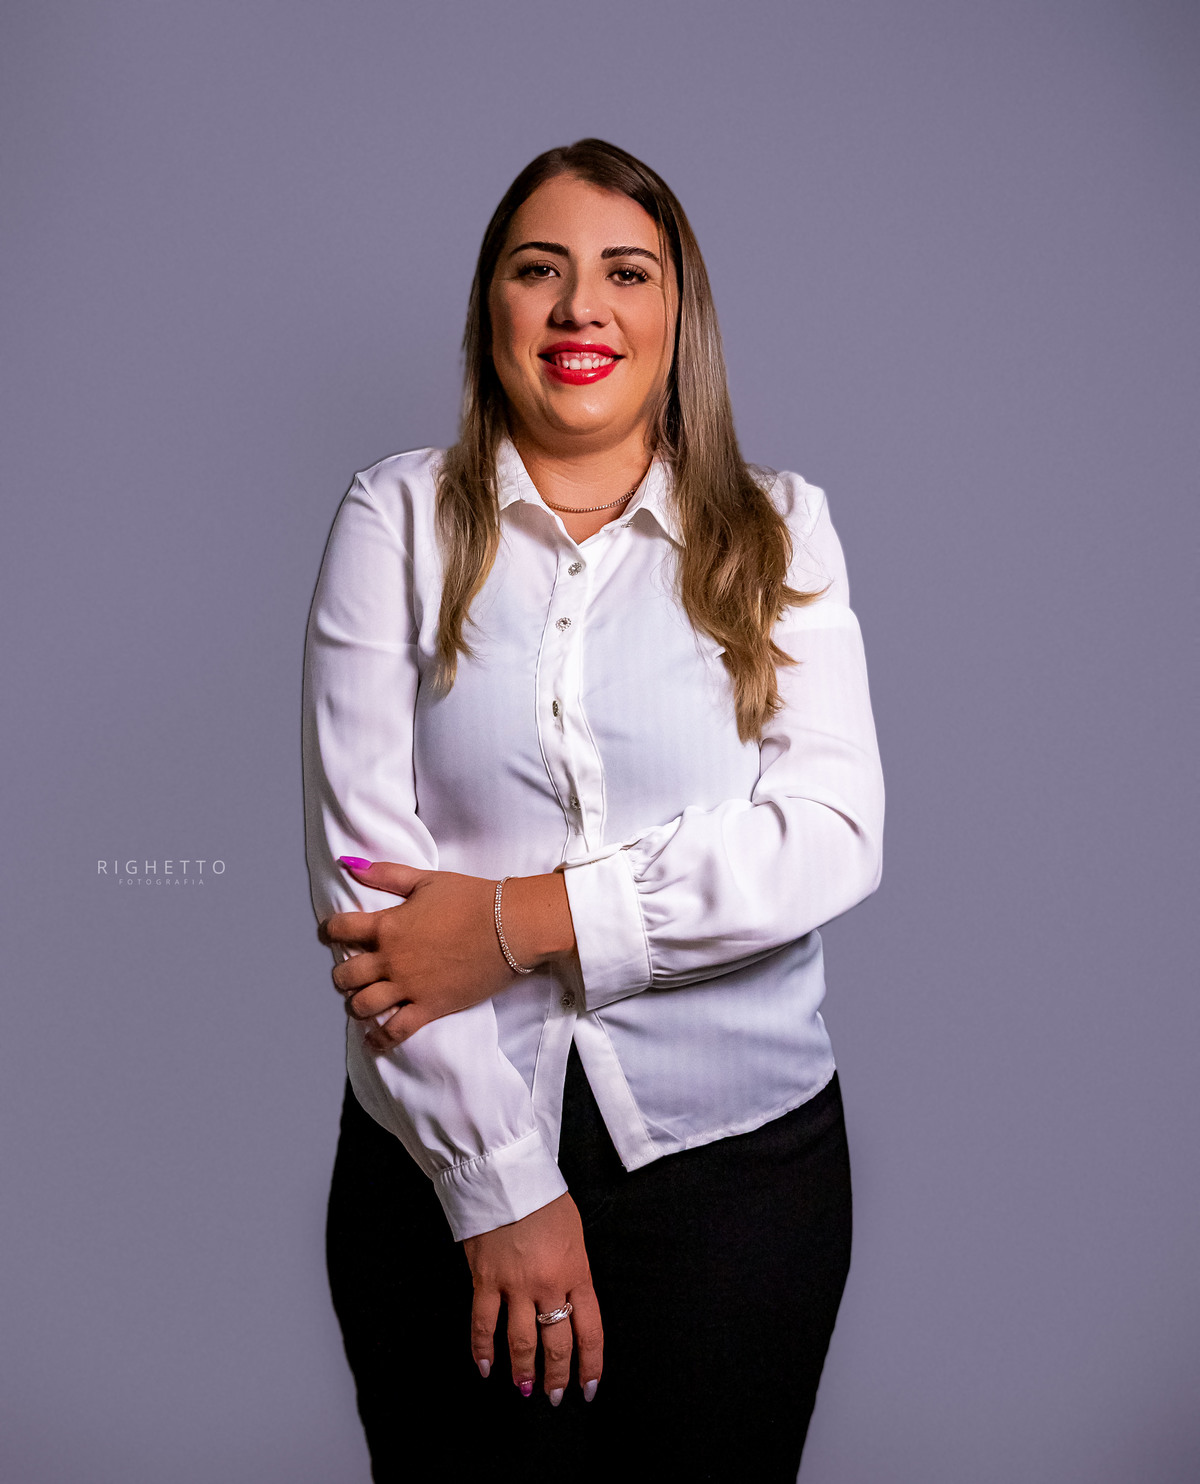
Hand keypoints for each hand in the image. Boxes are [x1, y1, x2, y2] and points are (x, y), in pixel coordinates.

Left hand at [319, 860, 574, 1049]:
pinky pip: (394, 1031)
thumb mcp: (426, 880)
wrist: (510, 927)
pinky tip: (373, 1039)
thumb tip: (351, 864)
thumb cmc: (472, 899)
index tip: (330, 934)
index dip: (330, 931)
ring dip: (356, 1005)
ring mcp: (409, 987)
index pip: (340, 929)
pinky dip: (379, 1039)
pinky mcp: (429, 1008)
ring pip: (362, 1006)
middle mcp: (391, 959)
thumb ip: (386, 874)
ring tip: (361, 1002)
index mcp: (387, 925)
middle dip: (342, 975)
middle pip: (345, 975)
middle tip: (350, 973)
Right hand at [464, 1193, 602, 1404]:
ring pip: (522, 1341)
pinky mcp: (485, 1280)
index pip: (590, 1330)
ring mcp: (515, 1285)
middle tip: (555, 1396)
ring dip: (523, 1371)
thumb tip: (568, 1302)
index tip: (588, 1388)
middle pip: (557, 1343)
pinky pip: (484, 1324)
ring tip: (524, 1389)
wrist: (507, 1175)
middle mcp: (549, 1284)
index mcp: (577, 1271)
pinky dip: (482, 1349)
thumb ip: (573, 1270)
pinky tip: (485, 1367)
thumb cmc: (544, 1199)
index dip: (590, 1365)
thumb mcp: (574, 1233)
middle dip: (557, 1375)